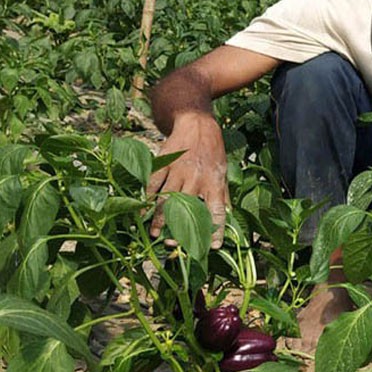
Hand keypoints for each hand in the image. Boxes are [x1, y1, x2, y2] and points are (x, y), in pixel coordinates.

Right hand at [147, 112, 228, 248]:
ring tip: (155, 234)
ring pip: (166, 200)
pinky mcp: (163, 163)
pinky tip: (144, 210)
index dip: (216, 231)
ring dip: (159, 219)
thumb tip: (226, 218)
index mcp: (214, 182)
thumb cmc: (213, 151)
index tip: (212, 247)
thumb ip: (223, 195)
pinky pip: (153, 184)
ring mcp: (178, 171)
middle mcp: (197, 179)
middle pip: (187, 210)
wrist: (197, 124)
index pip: (216, 212)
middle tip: (173, 244)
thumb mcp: (223, 172)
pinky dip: (148, 198)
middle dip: (180, 229)